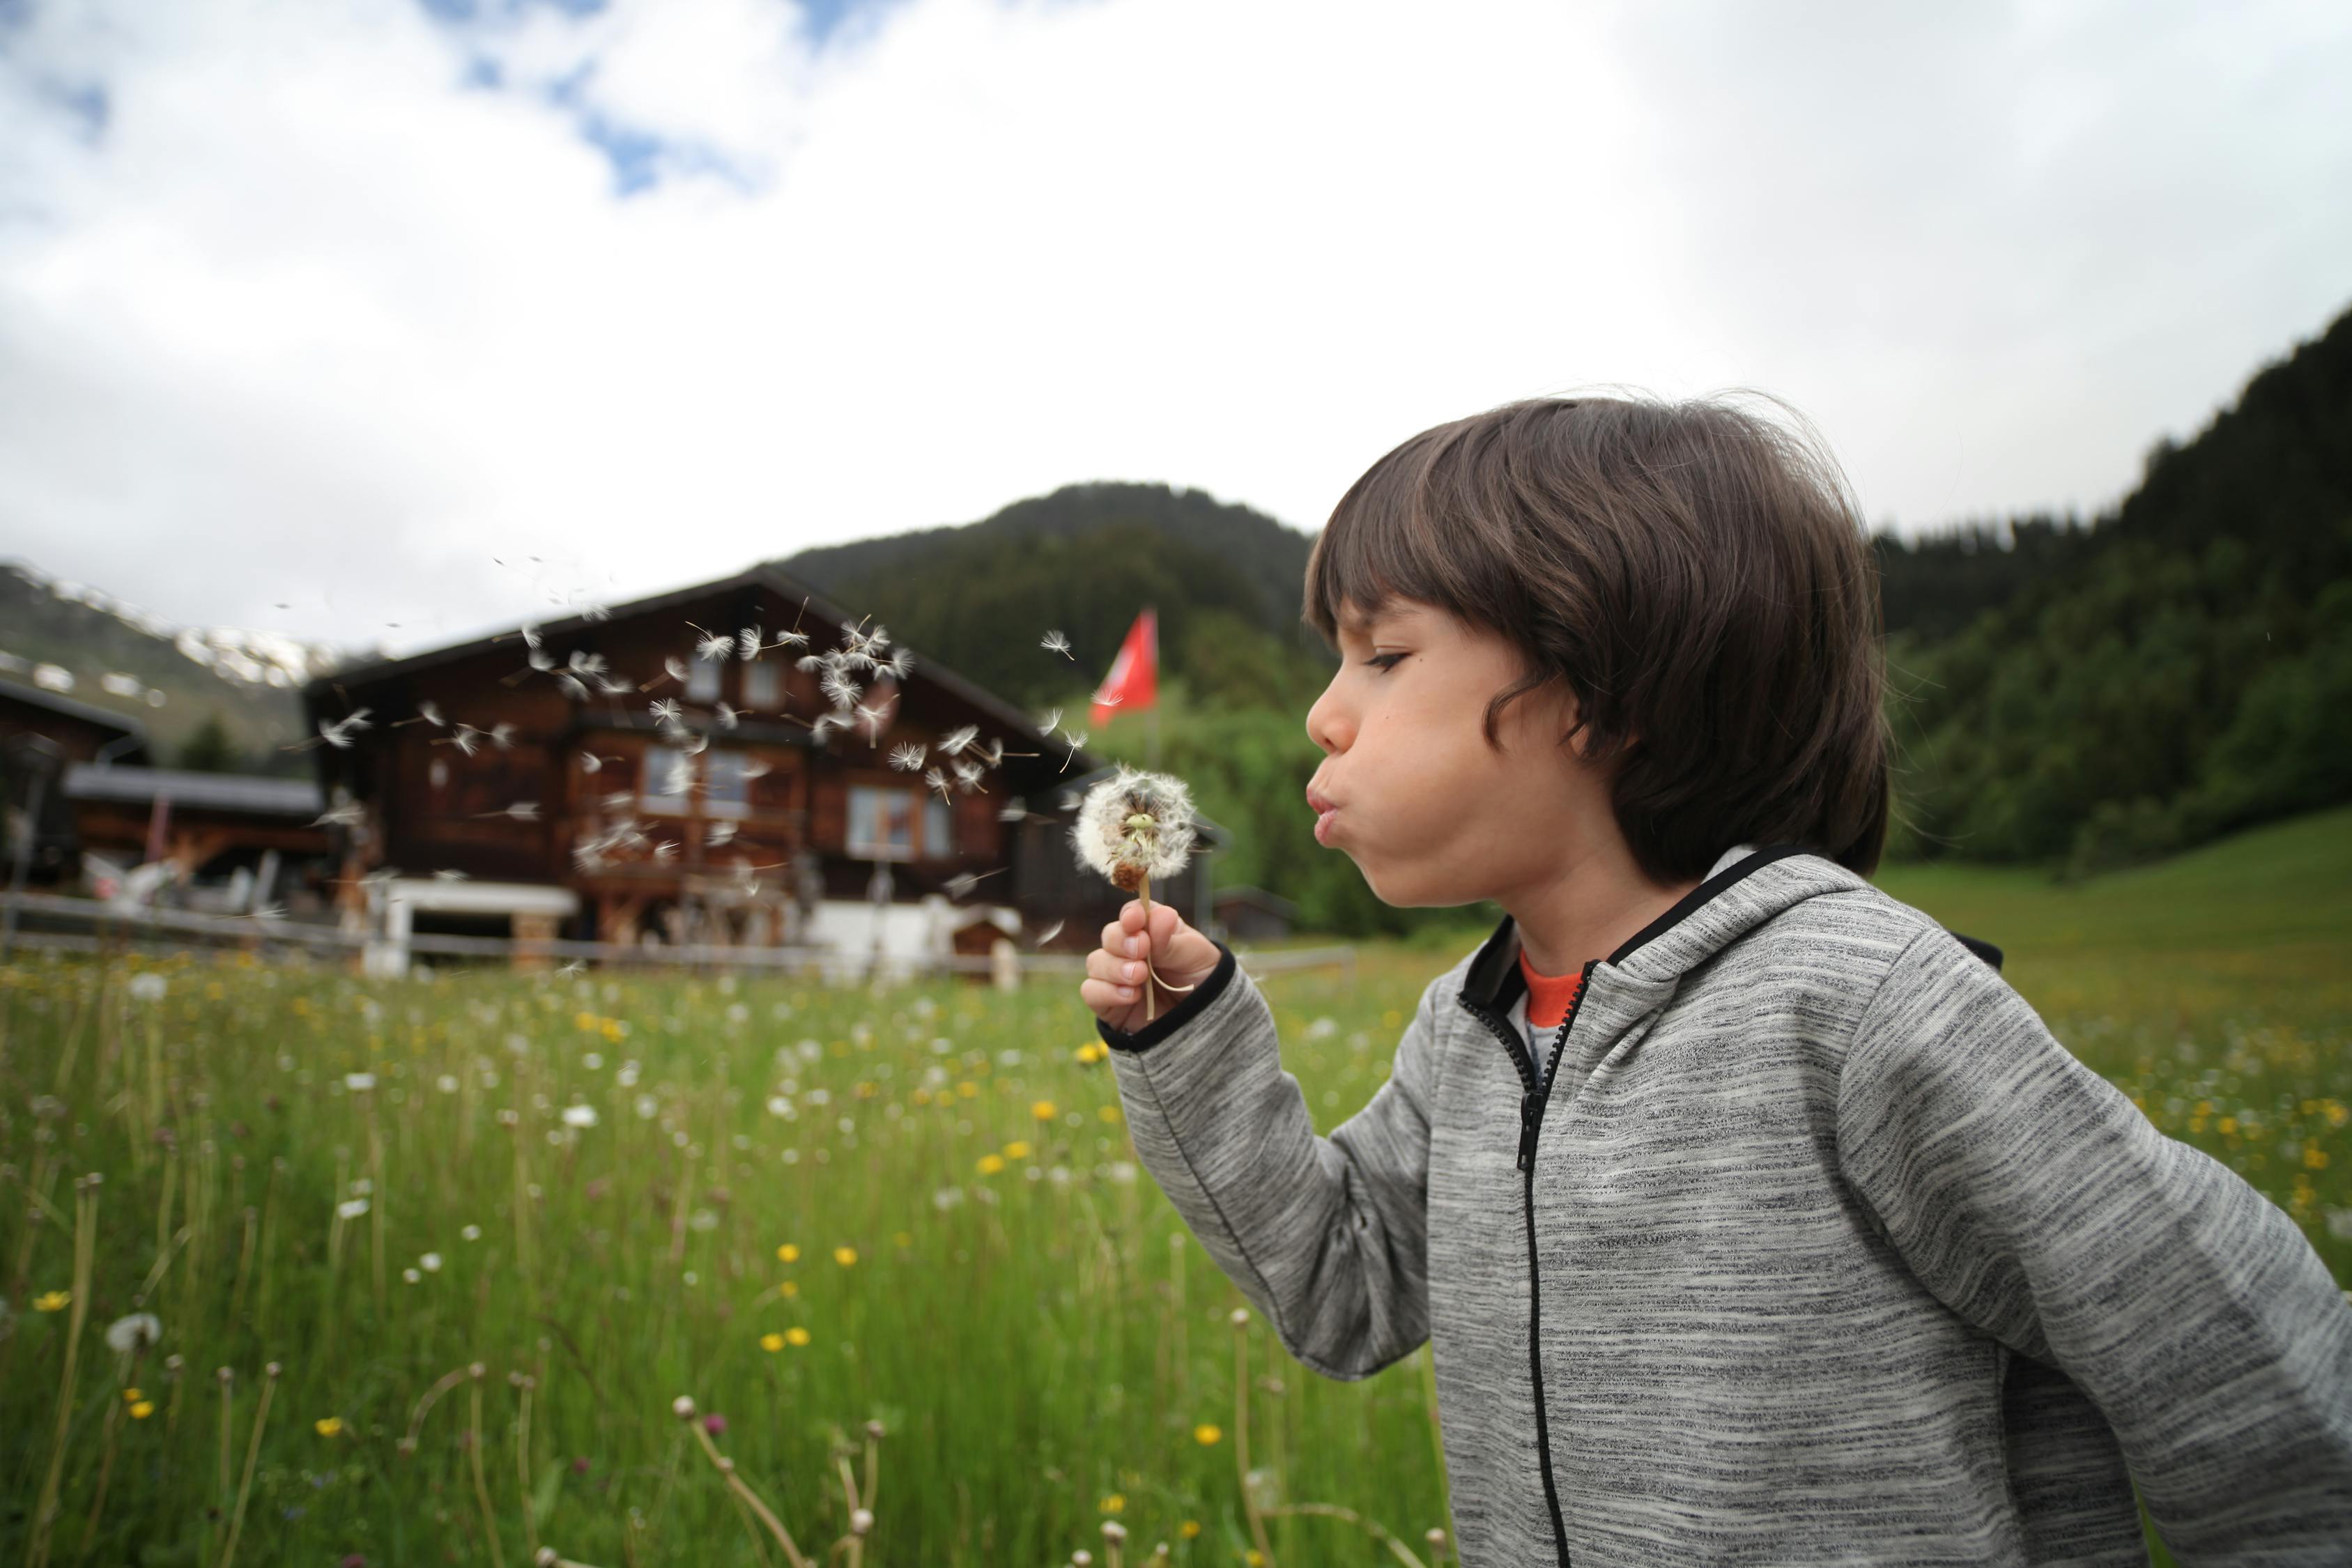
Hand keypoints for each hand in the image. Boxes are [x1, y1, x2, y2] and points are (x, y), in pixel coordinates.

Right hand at [1081, 898, 1221, 1032]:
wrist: (1201, 1018)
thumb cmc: (1199, 977)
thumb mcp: (1195, 956)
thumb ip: (1172, 940)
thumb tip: (1162, 914)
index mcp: (1151, 929)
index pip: (1131, 914)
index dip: (1130, 915)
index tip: (1136, 920)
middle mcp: (1128, 949)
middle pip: (1110, 935)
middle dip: (1122, 941)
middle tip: (1142, 949)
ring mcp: (1115, 975)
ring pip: (1096, 962)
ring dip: (1115, 967)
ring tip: (1139, 976)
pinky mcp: (1107, 1001)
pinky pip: (1091, 991)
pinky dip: (1107, 991)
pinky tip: (1131, 995)